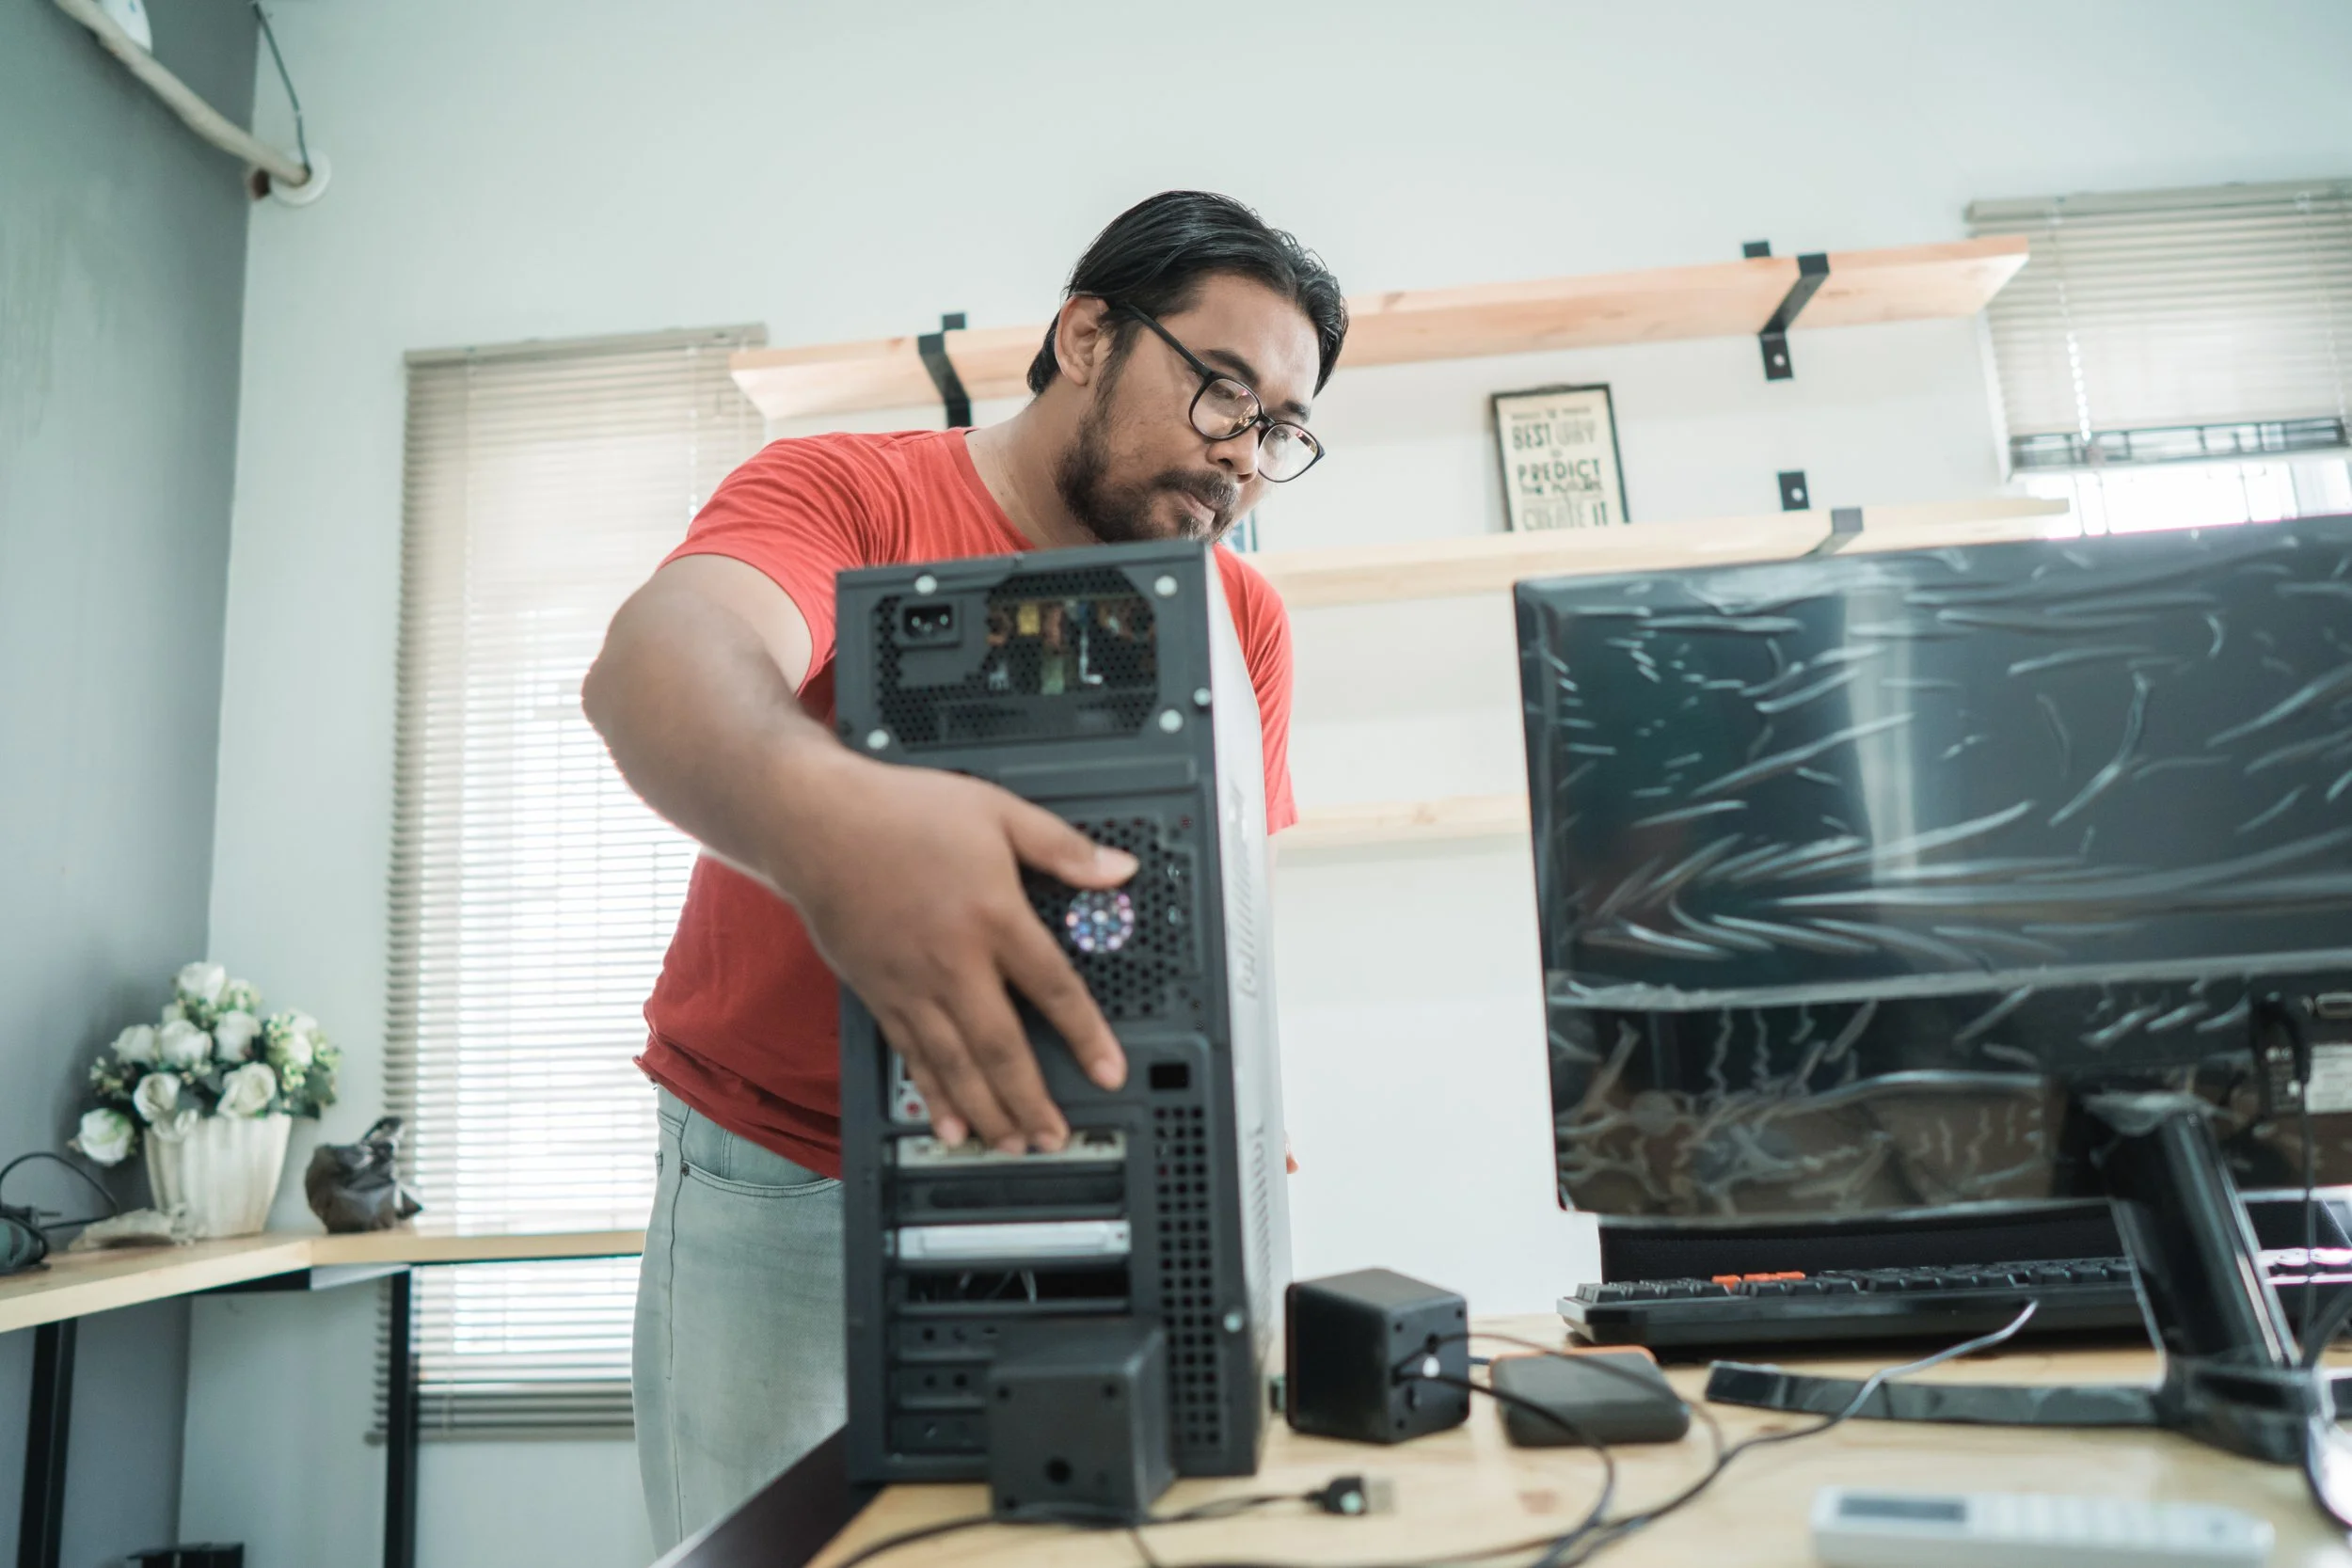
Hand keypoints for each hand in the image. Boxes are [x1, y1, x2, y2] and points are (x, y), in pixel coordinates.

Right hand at [776, 753, 1132, 1151]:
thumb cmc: (900, 811)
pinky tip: (949, 1123)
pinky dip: (934, 1095)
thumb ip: (1062, 847)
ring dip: (987, 1110)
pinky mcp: (877, 993)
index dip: (1086, 1036)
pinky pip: (912, 1056)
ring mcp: (911, 983)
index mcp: (993, 915)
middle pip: (1001, 1046)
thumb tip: (1118, 869)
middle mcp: (953, 961)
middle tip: (1056, 1135)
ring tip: (1011, 1143)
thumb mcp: (997, 810)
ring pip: (956, 1063)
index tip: (1109, 1072)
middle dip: (1031, 1100)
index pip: (1053, 988)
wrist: (813, 822)